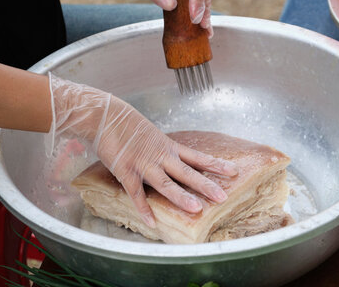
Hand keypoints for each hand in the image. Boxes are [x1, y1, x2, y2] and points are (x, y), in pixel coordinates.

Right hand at [47, 74, 237, 226]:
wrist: (104, 115)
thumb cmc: (126, 124)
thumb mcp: (151, 135)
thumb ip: (161, 150)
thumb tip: (171, 159)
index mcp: (168, 147)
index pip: (197, 157)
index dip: (215, 165)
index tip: (233, 171)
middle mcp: (159, 156)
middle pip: (187, 173)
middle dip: (206, 185)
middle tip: (223, 196)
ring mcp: (143, 164)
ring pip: (165, 184)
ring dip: (181, 197)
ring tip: (197, 209)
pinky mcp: (125, 170)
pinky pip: (136, 193)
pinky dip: (143, 209)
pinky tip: (152, 222)